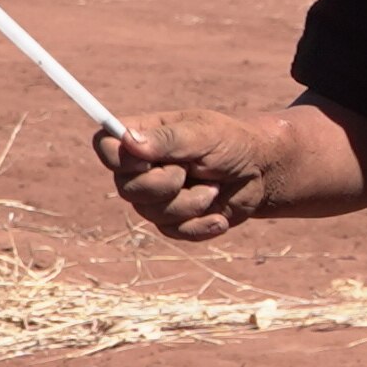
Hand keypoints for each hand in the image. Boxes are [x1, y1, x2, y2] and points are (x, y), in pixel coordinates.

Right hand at [97, 111, 281, 241]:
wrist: (260, 172)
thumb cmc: (231, 142)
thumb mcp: (204, 134)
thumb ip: (168, 139)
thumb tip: (128, 141)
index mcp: (142, 136)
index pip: (106, 147)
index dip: (119, 158)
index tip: (147, 160)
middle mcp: (141, 168)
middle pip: (125, 188)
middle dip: (164, 184)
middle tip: (190, 171)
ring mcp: (155, 197)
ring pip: (151, 213)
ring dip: (190, 203)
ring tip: (213, 187)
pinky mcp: (172, 221)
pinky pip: (173, 232)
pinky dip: (201, 224)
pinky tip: (219, 213)